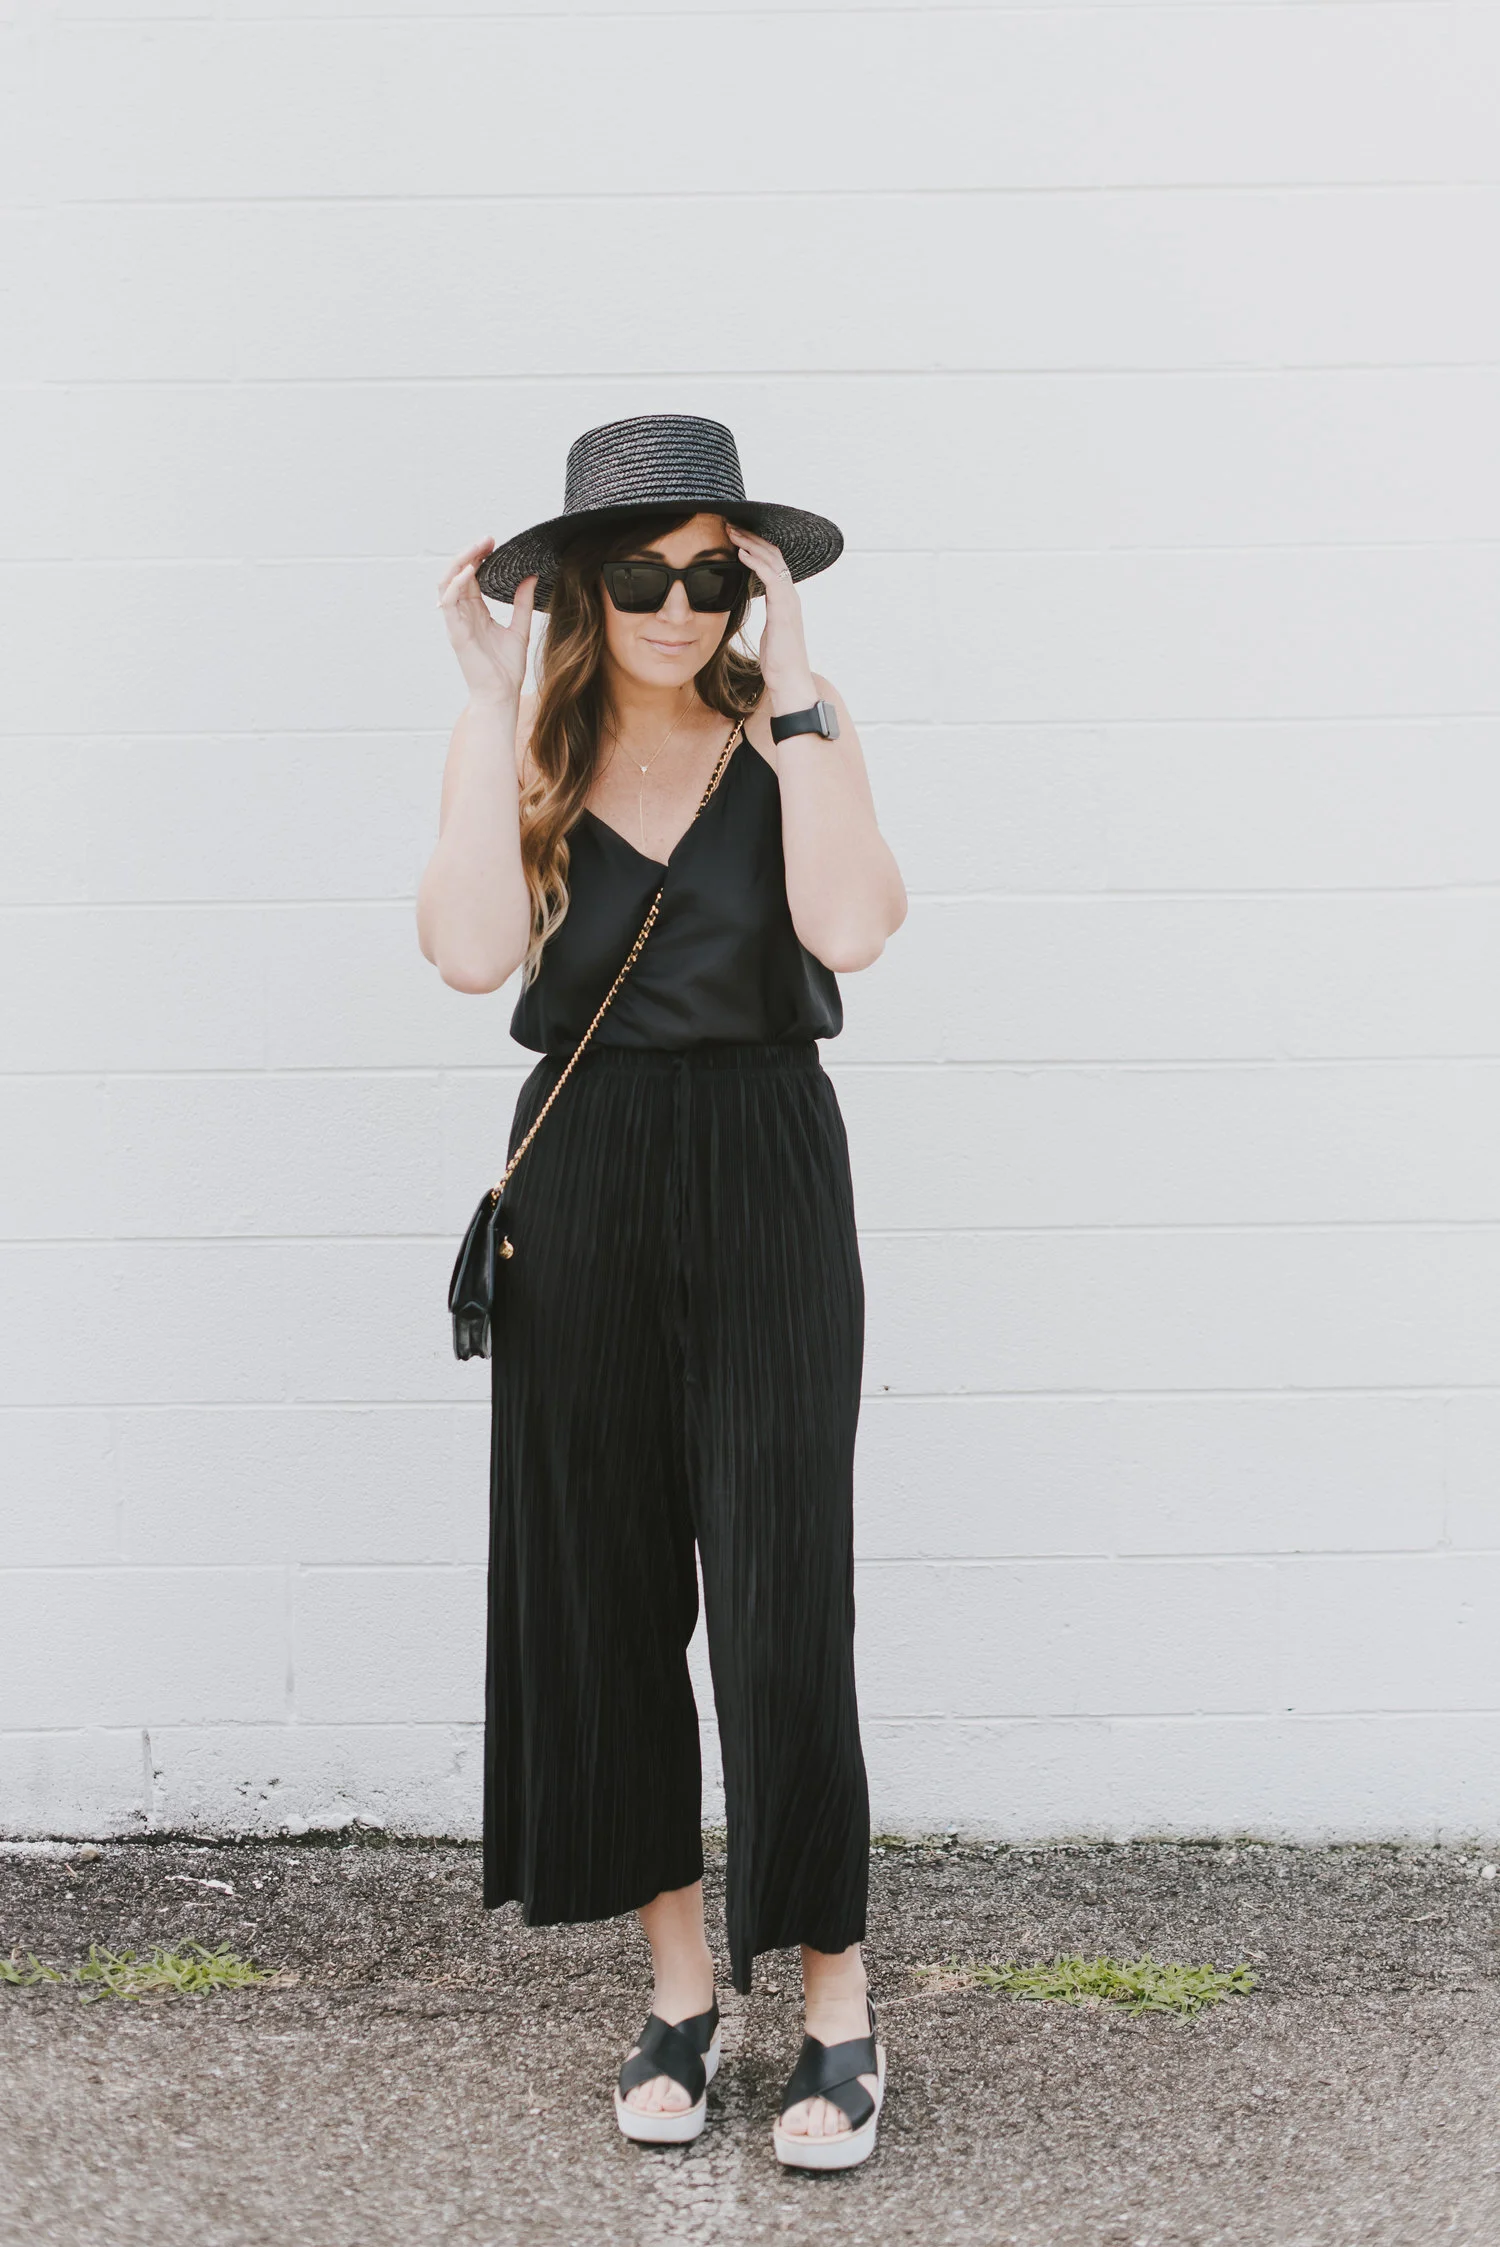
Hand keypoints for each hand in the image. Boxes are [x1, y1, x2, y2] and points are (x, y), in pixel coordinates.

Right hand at [437, 539, 535, 706]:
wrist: (501, 695)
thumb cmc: (506, 669)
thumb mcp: (520, 629)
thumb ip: (523, 603)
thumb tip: (531, 577)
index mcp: (476, 612)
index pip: (471, 576)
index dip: (479, 557)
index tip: (493, 543)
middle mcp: (463, 614)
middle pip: (457, 574)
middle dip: (469, 553)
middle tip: (487, 539)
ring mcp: (457, 622)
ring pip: (447, 583)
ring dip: (460, 562)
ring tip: (477, 549)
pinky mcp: (456, 632)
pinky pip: (448, 602)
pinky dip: (456, 584)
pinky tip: (470, 571)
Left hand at [726, 523, 815, 704]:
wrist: (790, 682)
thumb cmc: (778, 663)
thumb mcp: (768, 633)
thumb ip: (764, 616)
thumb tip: (751, 612)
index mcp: (785, 599)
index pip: (772, 562)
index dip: (755, 546)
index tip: (734, 536)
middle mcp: (790, 595)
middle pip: (773, 554)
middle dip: (751, 537)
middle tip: (730, 525)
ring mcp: (789, 600)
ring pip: (772, 560)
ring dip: (750, 543)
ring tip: (731, 532)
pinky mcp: (784, 609)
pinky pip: (771, 576)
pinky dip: (755, 561)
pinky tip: (740, 553)